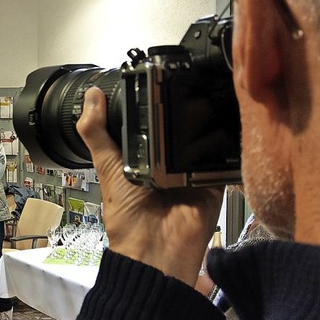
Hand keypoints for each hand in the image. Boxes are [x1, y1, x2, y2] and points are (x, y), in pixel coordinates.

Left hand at [76, 87, 223, 286]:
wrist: (156, 249)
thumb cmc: (128, 213)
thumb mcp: (108, 167)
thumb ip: (97, 134)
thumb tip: (90, 96)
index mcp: (143, 153)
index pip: (152, 118)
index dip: (153, 98)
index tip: (158, 70)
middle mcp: (169, 157)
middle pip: (181, 122)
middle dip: (185, 103)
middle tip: (189, 75)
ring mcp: (194, 167)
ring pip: (205, 134)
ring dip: (208, 118)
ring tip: (210, 90)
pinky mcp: (215, 177)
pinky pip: (225, 155)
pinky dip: (227, 141)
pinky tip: (229, 118)